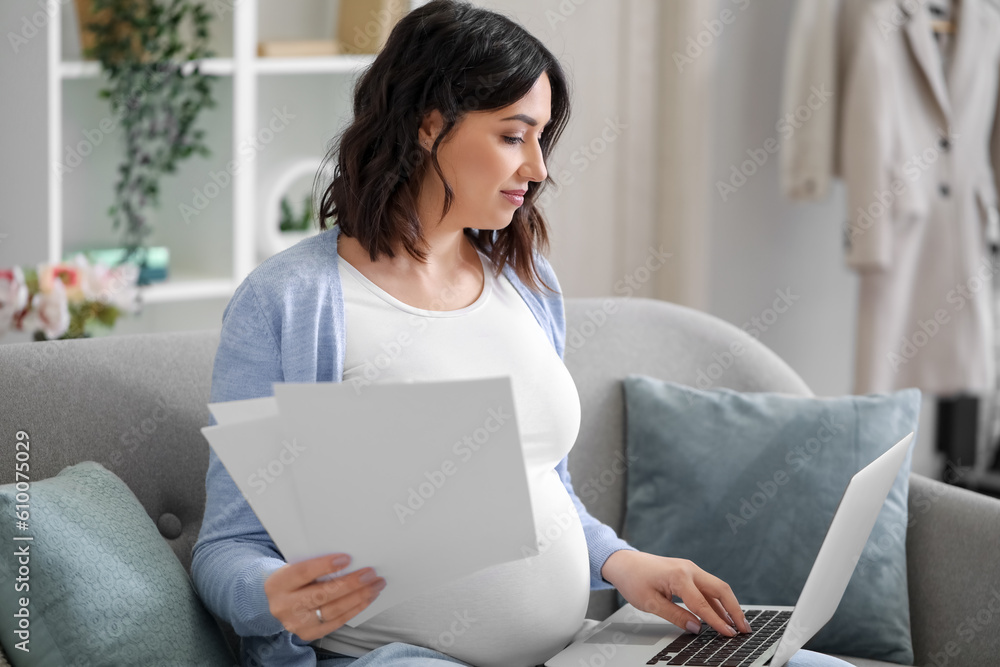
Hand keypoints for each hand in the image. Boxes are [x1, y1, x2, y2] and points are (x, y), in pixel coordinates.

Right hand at [264, 553, 386, 640]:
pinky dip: (355, 608)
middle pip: (321, 594)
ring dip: (359, 597)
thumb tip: (349, 560)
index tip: (347, 558)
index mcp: (278, 583)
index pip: (302, 573)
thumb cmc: (294, 579)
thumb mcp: (294, 567)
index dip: (324, 566)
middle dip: (349, 583)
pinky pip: (337, 622)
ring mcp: (296, 623)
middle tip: (370, 573)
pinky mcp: (309, 633)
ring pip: (332, 610)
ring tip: (376, 585)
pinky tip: (368, 598)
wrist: (279, 602)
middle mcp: (284, 606)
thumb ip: (314, 564)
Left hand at [601, 550, 751, 637]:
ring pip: (716, 588)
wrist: (623, 562)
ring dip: (728, 605)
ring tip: (738, 624)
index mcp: (679, 576)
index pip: (703, 604)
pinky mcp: (687, 572)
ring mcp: (690, 569)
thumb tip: (696, 628)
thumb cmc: (633, 580)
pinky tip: (721, 615)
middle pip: (720, 589)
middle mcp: (689, 569)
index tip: (729, 634)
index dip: (718, 622)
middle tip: (744, 629)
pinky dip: (716, 602)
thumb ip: (676, 616)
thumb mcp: (651, 603)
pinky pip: (706, 587)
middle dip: (735, 610)